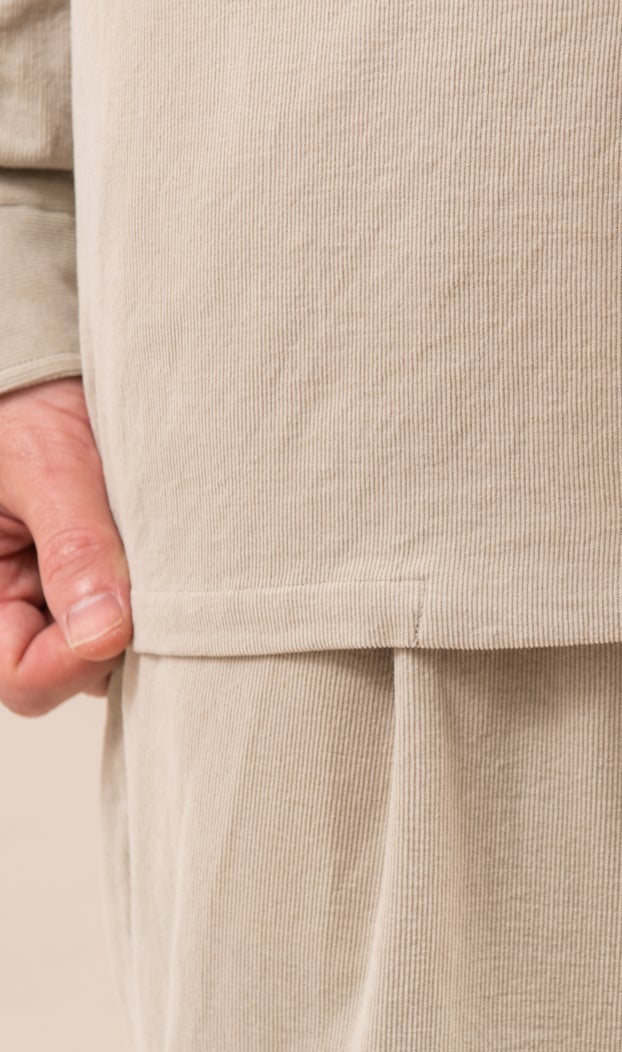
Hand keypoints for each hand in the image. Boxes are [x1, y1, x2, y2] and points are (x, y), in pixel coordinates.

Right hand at [0, 377, 131, 715]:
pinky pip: (137, 617)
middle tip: (152, 579)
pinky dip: (158, 596)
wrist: (50, 373)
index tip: (122, 623)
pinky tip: (172, 557)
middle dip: (119, 638)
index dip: (73, 664)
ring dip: (144, 614)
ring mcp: (63, 600)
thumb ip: (74, 548)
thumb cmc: (27, 407)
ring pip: (115, 649)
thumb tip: (103, 634)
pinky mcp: (103, 584)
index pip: (24, 679)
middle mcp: (19, 606)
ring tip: (155, 552)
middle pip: (77, 673)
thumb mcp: (47, 467)